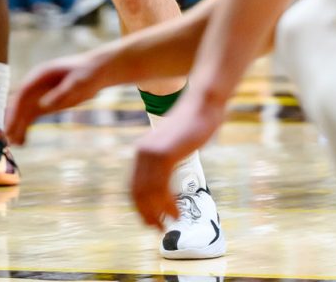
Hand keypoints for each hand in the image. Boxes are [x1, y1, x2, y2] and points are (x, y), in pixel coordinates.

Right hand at [6, 50, 105, 143]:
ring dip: (17, 127)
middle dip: (12, 120)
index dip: (14, 110)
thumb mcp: (77, 82)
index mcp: (40, 75)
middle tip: (6, 138)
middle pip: (19, 104)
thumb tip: (42, 105)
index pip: (22, 94)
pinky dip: (26, 128)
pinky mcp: (46, 104)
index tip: (9, 125)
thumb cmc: (87, 72)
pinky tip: (22, 142)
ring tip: (12, 145)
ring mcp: (40, 95)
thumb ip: (61, 93)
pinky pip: (32, 117)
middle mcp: (36, 85)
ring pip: (23, 113)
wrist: (96, 71)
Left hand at [130, 89, 224, 226]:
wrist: (202, 106)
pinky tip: (176, 212)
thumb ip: (166, 160)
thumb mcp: (173, 145)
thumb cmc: (192, 125)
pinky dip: (167, 204)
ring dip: (158, 213)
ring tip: (169, 224)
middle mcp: (143, 151)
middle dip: (146, 214)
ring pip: (148, 193)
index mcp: (143, 149)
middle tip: (158, 229)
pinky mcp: (165, 154)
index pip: (134, 185)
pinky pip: (161, 187)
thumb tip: (167, 180)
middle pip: (137, 192)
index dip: (140, 207)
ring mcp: (152, 152)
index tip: (149, 221)